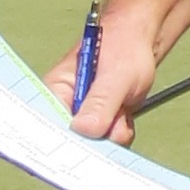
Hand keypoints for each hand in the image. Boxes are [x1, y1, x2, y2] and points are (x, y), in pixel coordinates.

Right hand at [43, 10, 159, 144]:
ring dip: (112, 134)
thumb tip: (83, 129)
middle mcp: (64, 107)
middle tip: (113, 118)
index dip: (62, 142)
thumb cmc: (123, 46)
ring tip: (121, 110)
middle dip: (96, 139)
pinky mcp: (98, 123)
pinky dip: (119, 133)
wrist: (142, 43)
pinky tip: (124, 116)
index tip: (83, 146)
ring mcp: (82, 117)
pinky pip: (106, 142)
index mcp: (55, 91)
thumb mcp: (114, 76)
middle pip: (71, 142)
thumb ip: (100, 102)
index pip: (47, 126)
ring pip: (93, 145)